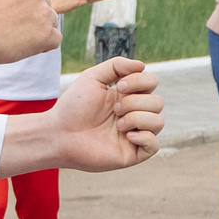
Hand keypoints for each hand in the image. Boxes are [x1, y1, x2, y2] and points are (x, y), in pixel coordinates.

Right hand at [0, 0, 59, 67]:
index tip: (16, 9)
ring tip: (13, 36)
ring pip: (50, 20)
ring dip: (38, 28)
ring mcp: (43, 12)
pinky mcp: (45, 34)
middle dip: (32, 12)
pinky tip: (26, 46)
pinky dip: (44, 44)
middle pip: (44, 2)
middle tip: (10, 25)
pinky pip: (55, 39)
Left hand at [48, 59, 165, 170]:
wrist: (59, 134)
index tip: (119, 86)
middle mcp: (135, 114)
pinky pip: (154, 145)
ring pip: (159, 122)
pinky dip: (144, 137)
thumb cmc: (73, 108)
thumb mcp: (92, 77)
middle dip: (135, 103)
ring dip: (138, 119)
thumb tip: (142, 65)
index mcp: (128, 96)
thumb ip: (116, 66)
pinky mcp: (133, 153)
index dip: (141, 81)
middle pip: (158, 102)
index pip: (152, 83)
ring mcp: (135, 134)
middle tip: (114, 110)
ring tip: (117, 124)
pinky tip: (126, 136)